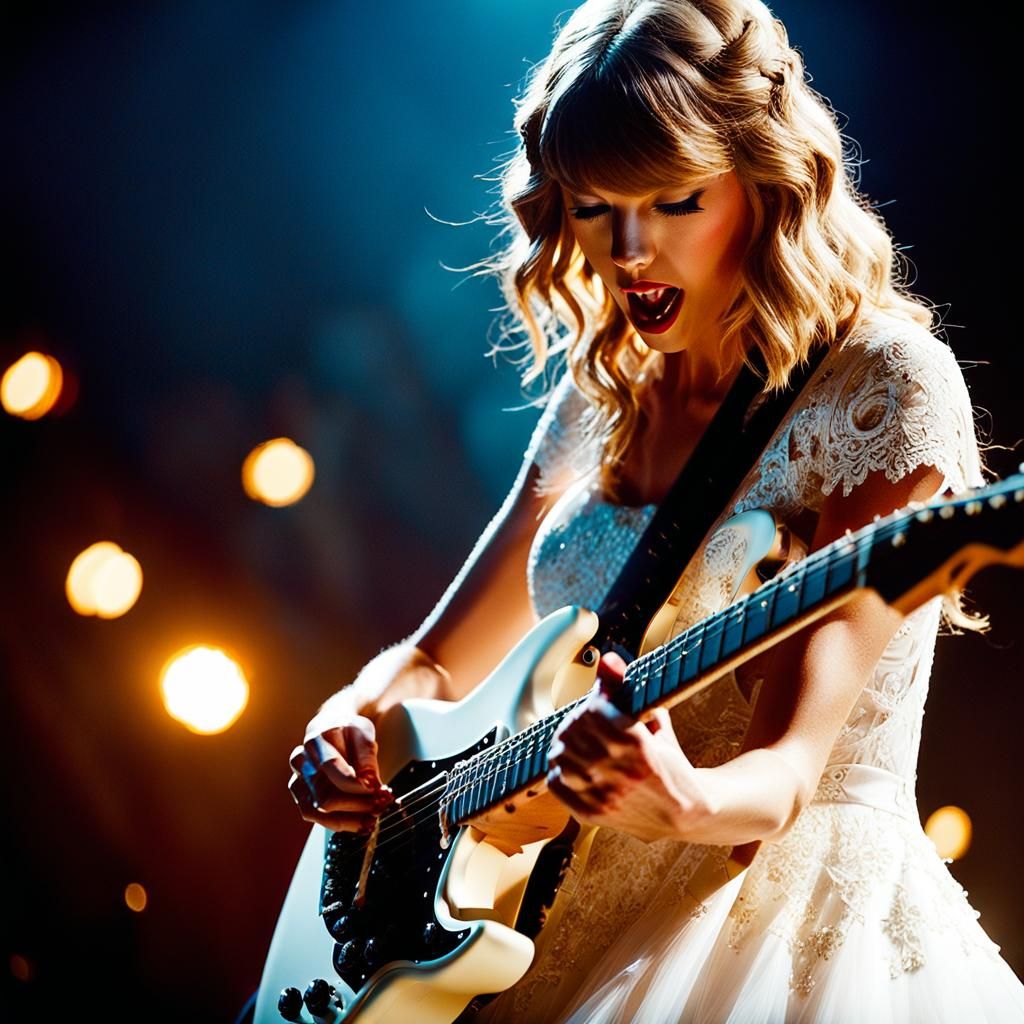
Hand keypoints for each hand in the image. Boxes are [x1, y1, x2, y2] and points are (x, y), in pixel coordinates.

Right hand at [288, 702, 393, 832]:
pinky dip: (340, 823)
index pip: (331, 768)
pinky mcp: (301, 795)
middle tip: (381, 805)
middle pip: (325, 797)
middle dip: (357, 805)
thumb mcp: (364, 733)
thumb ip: (367, 759)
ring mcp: (298, 780)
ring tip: (372, 820)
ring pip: (318, 812)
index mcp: (315, 741)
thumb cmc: (348, 730)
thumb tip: (372, 786)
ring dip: (348, 820)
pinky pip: (316, 817)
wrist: (332, 727)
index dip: (356, 785)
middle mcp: (301, 762)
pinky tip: (361, 823)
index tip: (378, 791)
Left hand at [546, 652, 712, 842]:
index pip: (594, 710)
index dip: (593, 699)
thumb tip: (608, 660)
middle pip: (573, 731)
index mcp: (638, 745)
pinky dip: (558, 768)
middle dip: (578, 719)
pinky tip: (571, 762)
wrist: (687, 816)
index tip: (600, 698)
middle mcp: (618, 770)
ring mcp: (603, 795)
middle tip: (587, 717)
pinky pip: (556, 783)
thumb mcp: (657, 725)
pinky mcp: (592, 812)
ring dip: (565, 742)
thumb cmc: (672, 768)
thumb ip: (629, 693)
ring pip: (560, 756)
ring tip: (577, 738)